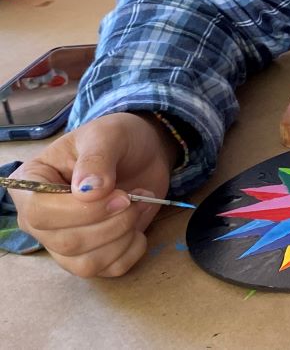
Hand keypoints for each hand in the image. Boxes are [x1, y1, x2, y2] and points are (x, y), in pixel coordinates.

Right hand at [10, 112, 175, 276]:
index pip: (41, 213)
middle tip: (135, 197)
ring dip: (122, 237)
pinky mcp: (93, 253)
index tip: (119, 195)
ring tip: (140, 205)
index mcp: (31, 185)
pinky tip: (139, 226)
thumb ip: (96, 160)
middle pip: (65, 243)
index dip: (83, 210)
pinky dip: (131, 251)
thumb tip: (89, 192)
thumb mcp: (107, 135)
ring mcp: (64, 241)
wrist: (143, 152)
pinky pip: (108, 270)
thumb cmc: (117, 139)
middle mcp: (40, 220)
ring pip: (85, 264)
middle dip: (110, 223)